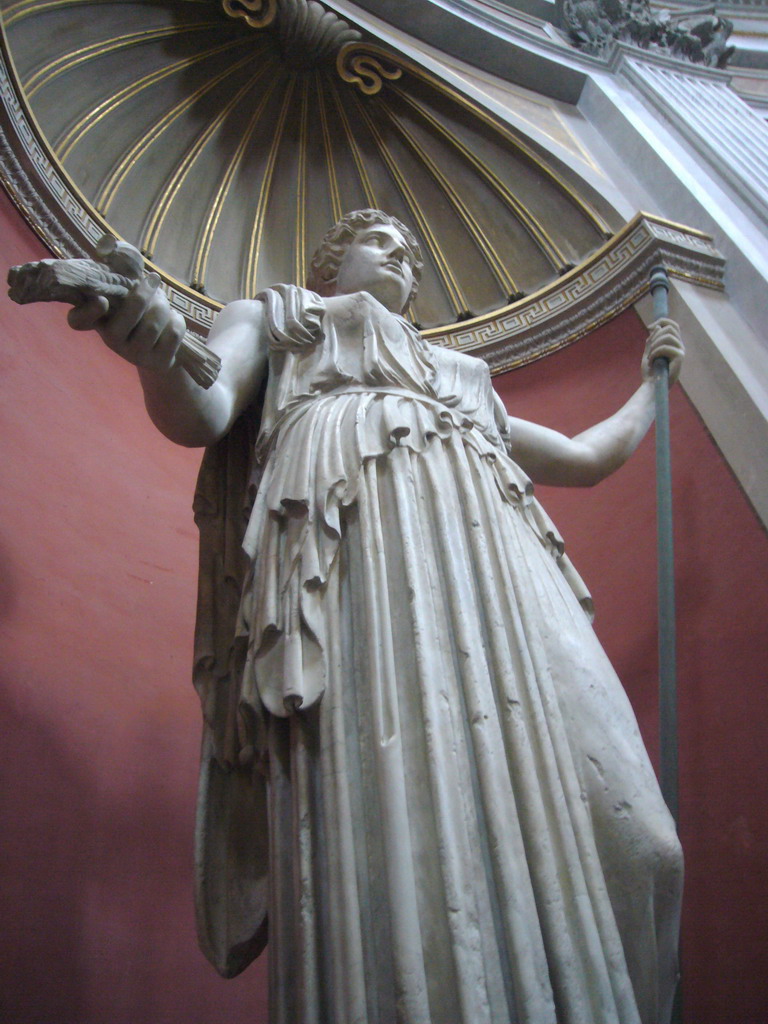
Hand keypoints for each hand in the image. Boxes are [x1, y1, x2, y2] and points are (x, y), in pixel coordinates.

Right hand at [67, 273, 186, 374]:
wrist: (162, 349)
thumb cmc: (141, 311)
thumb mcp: (127, 290)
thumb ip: (117, 270)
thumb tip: (108, 245)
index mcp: (99, 321)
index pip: (79, 321)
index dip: (88, 311)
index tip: (102, 300)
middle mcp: (111, 341)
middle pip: (130, 314)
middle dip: (146, 292)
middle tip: (153, 279)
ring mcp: (135, 355)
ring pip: (154, 322)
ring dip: (164, 306)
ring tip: (163, 304)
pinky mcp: (158, 363)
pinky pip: (172, 333)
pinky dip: (177, 320)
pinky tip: (173, 320)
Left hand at [641, 318, 683, 384]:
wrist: (652, 385)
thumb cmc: (651, 372)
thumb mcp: (649, 352)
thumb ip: (653, 340)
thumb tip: (657, 326)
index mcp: (674, 344)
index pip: (673, 325)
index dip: (662, 321)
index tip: (648, 327)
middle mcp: (680, 346)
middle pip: (670, 328)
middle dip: (655, 336)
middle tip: (649, 350)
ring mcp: (681, 351)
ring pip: (667, 336)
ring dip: (654, 345)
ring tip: (650, 357)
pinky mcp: (680, 357)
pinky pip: (665, 347)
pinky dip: (654, 353)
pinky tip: (651, 362)